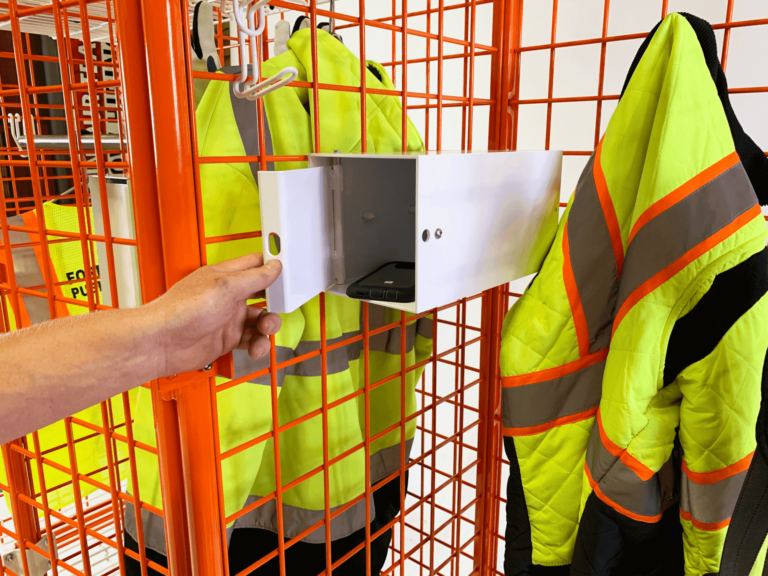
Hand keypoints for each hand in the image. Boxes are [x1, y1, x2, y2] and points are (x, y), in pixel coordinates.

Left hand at [145, 253, 282, 376]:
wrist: (162, 344)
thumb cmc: (182, 310)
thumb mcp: (225, 287)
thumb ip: (254, 277)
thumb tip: (274, 266)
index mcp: (226, 276)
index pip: (256, 264)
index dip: (273, 267)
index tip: (287, 274)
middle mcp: (229, 296)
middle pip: (263, 295)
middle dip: (275, 303)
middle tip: (277, 309)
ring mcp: (228, 318)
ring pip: (260, 320)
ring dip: (268, 328)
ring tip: (264, 333)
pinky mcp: (226, 339)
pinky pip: (251, 340)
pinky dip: (258, 345)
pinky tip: (255, 348)